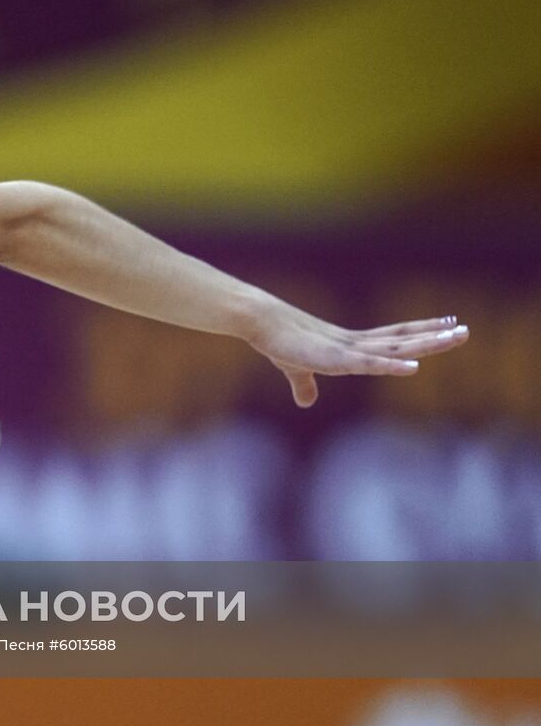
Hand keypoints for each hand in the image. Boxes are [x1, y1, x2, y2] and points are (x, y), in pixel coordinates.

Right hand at [245, 304, 469, 406]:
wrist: (262, 323)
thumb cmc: (278, 342)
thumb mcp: (296, 368)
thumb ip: (305, 385)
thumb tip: (306, 402)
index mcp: (351, 344)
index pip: (393, 336)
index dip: (419, 331)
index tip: (445, 323)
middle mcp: (356, 343)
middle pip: (402, 340)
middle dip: (434, 336)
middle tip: (464, 330)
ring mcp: (348, 350)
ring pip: (395, 348)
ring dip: (427, 344)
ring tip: (455, 335)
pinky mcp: (335, 358)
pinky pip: (369, 364)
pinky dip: (391, 367)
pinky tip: (413, 369)